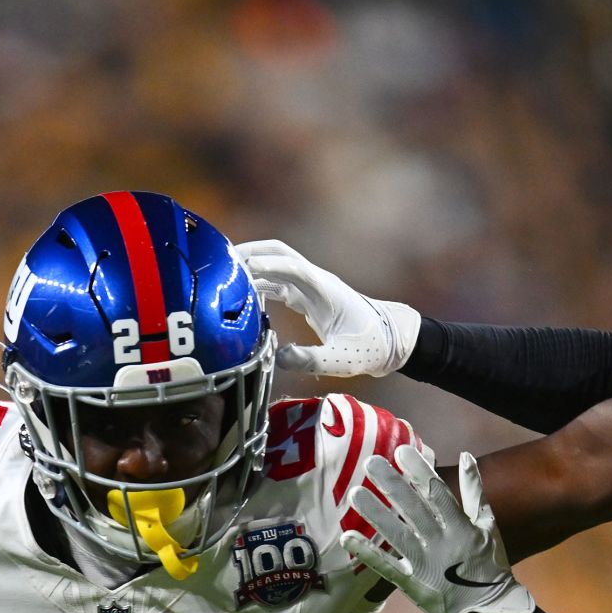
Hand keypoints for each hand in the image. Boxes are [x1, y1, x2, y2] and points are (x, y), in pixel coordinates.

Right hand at [235, 240, 420, 377]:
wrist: (391, 341)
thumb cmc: (370, 348)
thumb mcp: (343, 360)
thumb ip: (312, 359)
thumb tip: (279, 357)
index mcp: (325, 290)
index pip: (292, 267)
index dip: (267, 265)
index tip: (242, 268)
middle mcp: (316, 281)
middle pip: (279, 253)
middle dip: (251, 252)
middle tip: (220, 262)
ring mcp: (311, 286)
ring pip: (276, 265)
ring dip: (251, 265)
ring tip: (221, 274)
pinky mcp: (307, 296)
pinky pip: (277, 281)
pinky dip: (258, 282)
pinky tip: (240, 295)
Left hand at [340, 445, 534, 612]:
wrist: (489, 612)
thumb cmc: (491, 566)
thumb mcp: (488, 526)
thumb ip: (476, 492)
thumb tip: (465, 456)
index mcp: (462, 528)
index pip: (437, 493)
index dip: (418, 470)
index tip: (401, 450)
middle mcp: (442, 544)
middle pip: (413, 509)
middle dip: (391, 485)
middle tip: (371, 463)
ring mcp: (426, 565)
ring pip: (396, 534)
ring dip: (375, 514)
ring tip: (355, 493)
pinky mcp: (412, 584)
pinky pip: (386, 567)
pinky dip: (367, 553)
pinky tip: (347, 537)